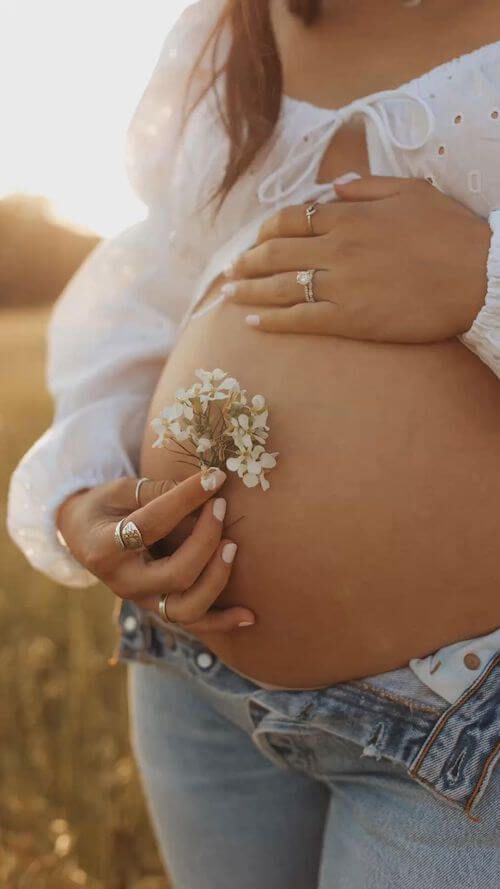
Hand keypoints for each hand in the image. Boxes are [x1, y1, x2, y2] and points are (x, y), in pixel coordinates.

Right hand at [56, 471, 254, 632]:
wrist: (82, 537)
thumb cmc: (104, 507)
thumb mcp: (119, 490)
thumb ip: (156, 491)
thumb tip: (203, 487)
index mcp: (105, 549)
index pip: (152, 525)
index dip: (186, 499)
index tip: (215, 477)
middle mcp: (123, 583)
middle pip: (176, 574)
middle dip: (206, 539)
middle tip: (221, 506)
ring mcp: (142, 601)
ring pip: (187, 608)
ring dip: (217, 578)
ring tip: (232, 546)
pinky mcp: (158, 608)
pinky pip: (194, 624)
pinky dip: (223, 621)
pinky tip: (250, 615)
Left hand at [221, 176, 491, 342]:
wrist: (480, 276)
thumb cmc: (451, 233)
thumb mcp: (411, 192)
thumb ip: (365, 187)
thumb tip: (331, 188)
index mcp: (348, 216)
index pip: (290, 219)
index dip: (265, 230)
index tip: (254, 240)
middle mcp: (336, 248)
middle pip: (276, 252)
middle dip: (247, 261)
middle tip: (230, 271)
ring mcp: (340, 285)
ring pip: (280, 286)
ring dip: (249, 290)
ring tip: (228, 295)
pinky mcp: (350, 319)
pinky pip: (300, 319)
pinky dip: (273, 321)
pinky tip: (253, 323)